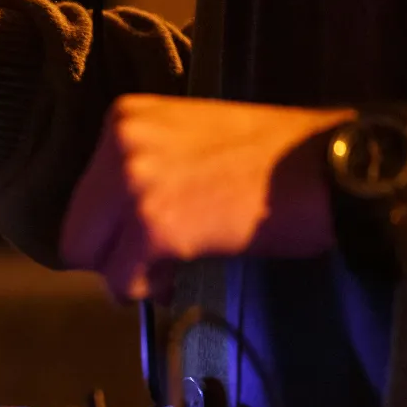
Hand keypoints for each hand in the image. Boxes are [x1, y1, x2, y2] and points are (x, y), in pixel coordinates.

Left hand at [60, 95, 353, 301]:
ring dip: (132, 274)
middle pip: (76, 230)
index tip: (147, 237)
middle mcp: (121, 143)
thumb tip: (114, 221)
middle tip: (155, 262)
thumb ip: (145, 167)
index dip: (110, 227)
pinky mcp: (154, 226)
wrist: (331, 166)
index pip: (82, 194)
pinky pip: (123, 281)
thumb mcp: (193, 138)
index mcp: (126, 118)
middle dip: (112, 256)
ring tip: (177, 264)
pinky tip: (184, 272)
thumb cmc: (274, 158)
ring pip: (93, 259)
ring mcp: (134, 184)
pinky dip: (151, 289)